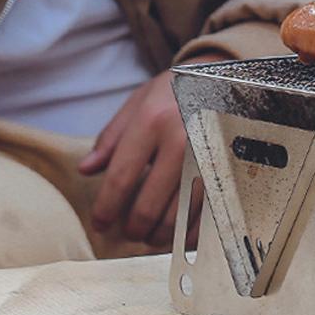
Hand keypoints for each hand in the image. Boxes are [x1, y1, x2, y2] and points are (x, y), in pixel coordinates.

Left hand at [79, 54, 224, 245]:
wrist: (225, 78)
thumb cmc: (176, 92)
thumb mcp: (139, 103)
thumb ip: (111, 138)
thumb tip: (86, 170)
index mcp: (153, 121)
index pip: (121, 177)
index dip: (106, 208)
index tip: (100, 223)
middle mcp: (182, 140)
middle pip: (150, 203)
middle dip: (134, 227)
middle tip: (127, 232)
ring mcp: (209, 156)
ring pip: (180, 214)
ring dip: (161, 234)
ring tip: (150, 236)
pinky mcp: (228, 167)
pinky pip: (208, 211)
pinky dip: (192, 230)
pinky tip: (181, 233)